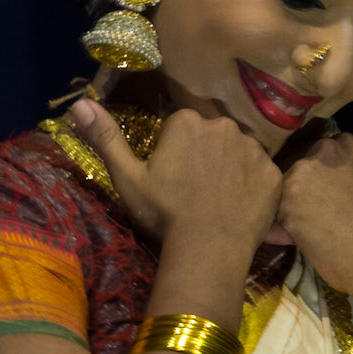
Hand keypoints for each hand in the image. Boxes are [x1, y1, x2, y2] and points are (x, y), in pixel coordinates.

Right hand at [72, 99, 281, 254]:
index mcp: (187, 122)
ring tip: (219, 202)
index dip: (176, 155)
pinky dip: (253, 188)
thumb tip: (78, 104)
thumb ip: (106, 138)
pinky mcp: (273, 174)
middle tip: (196, 192)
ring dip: (231, 170)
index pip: (182, 129)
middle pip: (213, 137)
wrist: (207, 249)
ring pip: (239, 154)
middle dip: (206, 157)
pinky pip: (262, 175)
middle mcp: (224, 125)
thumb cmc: (164, 213)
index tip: (173, 180)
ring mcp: (253, 149)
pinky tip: (240, 209)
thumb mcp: (127, 178)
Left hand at [270, 132, 352, 297]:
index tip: (326, 196)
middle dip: (299, 188)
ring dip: (286, 207)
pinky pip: (271, 209)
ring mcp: (300, 173)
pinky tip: (294, 238)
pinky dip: (277, 226)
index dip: (318, 177)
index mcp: (345, 145)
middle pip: (296, 166)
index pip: (318, 152)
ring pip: (281, 187)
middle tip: (314, 216)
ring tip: (305, 229)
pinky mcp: (285, 198)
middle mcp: (321, 151)